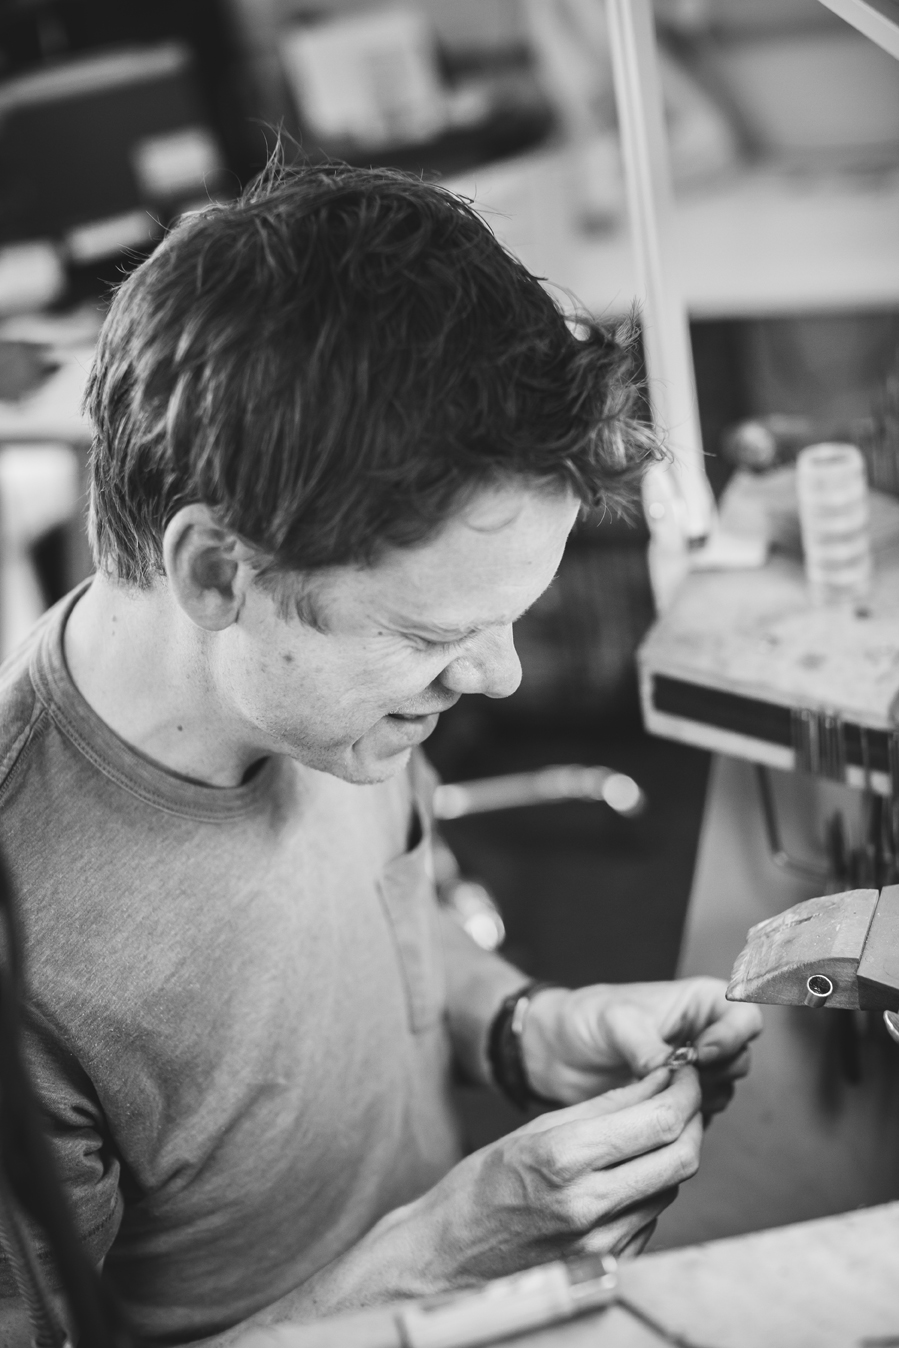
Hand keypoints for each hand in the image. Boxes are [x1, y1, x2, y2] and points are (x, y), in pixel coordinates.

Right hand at [403, 1063, 701, 1282]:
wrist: (449, 1256)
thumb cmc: (482, 1187)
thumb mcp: (535, 1129)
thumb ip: (605, 1106)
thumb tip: (659, 1079)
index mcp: (565, 1158)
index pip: (659, 1120)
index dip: (686, 1090)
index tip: (688, 1071)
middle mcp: (589, 1204)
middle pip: (681, 1157)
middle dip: (692, 1119)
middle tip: (684, 1096)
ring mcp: (603, 1243)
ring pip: (672, 1187)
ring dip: (671, 1154)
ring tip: (649, 1132)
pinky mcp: (610, 1267)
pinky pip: (652, 1218)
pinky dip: (651, 1189)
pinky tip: (627, 1174)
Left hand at [522, 978, 762, 1119]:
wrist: (556, 1050)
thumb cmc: (585, 1018)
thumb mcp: (617, 1022)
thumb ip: (648, 1047)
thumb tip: (674, 1072)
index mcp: (698, 1002)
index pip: (743, 1017)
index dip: (731, 1037)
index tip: (702, 1052)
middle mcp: (703, 1035)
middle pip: (740, 1060)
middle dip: (714, 1073)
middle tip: (677, 1077)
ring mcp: (692, 1071)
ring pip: (722, 1092)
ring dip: (695, 1097)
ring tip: (653, 1088)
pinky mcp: (678, 1101)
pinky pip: (698, 1116)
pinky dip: (681, 1116)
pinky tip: (649, 1108)